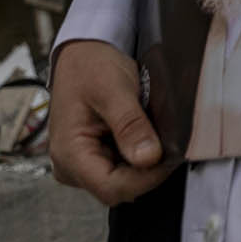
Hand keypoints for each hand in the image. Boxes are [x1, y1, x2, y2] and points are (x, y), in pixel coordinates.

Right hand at [48, 40, 171, 206]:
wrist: (82, 53)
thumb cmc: (91, 66)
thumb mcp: (113, 89)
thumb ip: (130, 124)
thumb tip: (148, 158)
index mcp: (69, 154)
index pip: (113, 188)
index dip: (146, 179)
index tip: (171, 158)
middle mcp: (70, 166)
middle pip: (119, 187)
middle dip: (147, 170)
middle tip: (169, 142)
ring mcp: (81, 165)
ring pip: (123, 180)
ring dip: (144, 162)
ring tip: (154, 132)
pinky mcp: (93, 158)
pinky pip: (121, 168)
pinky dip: (138, 154)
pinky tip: (144, 135)